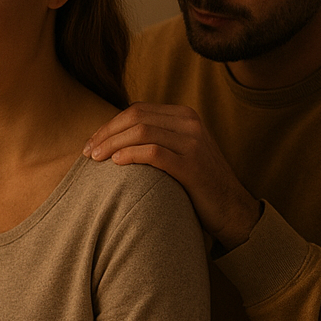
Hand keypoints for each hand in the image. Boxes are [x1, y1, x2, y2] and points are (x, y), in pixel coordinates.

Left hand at [85, 102, 260, 249]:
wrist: (233, 210)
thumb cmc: (199, 185)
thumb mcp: (181, 152)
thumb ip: (158, 139)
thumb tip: (116, 140)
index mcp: (184, 116)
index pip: (138, 110)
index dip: (110, 124)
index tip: (92, 143)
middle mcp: (190, 123)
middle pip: (136, 116)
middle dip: (106, 132)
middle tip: (87, 151)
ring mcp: (193, 143)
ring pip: (142, 131)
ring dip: (112, 143)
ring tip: (95, 159)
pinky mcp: (192, 165)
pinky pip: (154, 152)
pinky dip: (130, 155)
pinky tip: (115, 163)